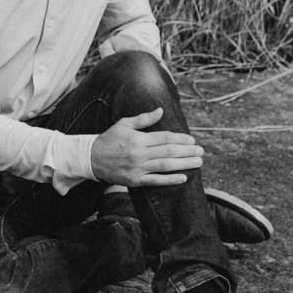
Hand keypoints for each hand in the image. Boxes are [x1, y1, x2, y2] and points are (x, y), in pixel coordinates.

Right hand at [89, 107, 203, 186]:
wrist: (91, 158)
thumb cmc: (109, 139)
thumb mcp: (124, 124)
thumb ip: (144, 119)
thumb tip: (161, 111)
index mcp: (137, 139)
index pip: (164, 138)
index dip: (180, 139)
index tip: (192, 140)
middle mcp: (139, 154)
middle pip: (168, 151)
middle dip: (187, 151)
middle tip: (201, 151)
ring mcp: (137, 168)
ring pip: (166, 165)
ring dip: (184, 163)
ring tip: (198, 161)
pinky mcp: (135, 180)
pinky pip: (156, 181)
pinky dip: (170, 180)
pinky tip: (184, 177)